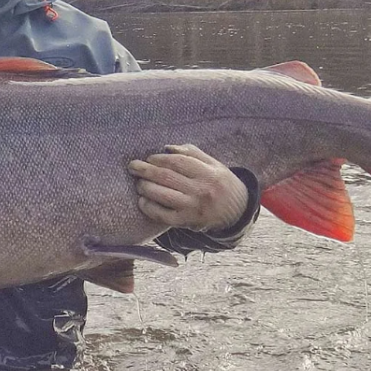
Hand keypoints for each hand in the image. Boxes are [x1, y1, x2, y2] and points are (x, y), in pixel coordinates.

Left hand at [128, 144, 247, 231]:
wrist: (237, 212)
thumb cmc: (220, 183)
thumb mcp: (214, 164)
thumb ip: (192, 153)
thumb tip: (166, 148)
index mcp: (208, 173)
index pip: (178, 162)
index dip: (159, 159)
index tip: (149, 158)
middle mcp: (201, 190)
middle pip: (167, 177)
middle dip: (146, 170)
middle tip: (133, 167)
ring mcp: (194, 208)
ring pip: (163, 196)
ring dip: (146, 188)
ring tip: (138, 183)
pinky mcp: (187, 222)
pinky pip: (163, 215)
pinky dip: (149, 208)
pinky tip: (142, 201)